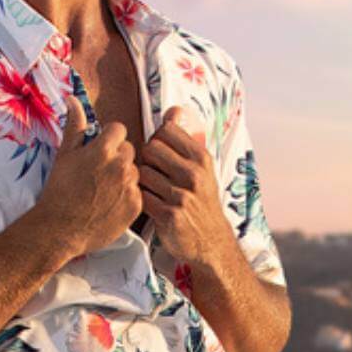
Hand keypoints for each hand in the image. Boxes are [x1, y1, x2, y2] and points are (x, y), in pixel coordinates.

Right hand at [37, 95, 142, 257]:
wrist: (59, 229)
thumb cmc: (59, 191)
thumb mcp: (64, 155)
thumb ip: (74, 125)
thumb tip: (73, 100)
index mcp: (104, 148)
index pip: (118, 130)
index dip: (108, 140)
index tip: (98, 152)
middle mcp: (121, 165)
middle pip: (129, 150)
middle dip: (117, 157)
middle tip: (98, 174)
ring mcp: (130, 186)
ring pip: (134, 171)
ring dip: (123, 177)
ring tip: (103, 191)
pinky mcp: (136, 205)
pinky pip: (137, 192)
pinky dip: (127, 196)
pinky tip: (109, 204)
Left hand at [138, 105, 234, 270]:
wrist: (211, 241)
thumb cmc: (201, 200)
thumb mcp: (201, 167)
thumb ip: (184, 139)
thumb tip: (173, 110)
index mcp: (201, 158)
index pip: (165, 131)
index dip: (156, 140)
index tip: (159, 153)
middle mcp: (194, 174)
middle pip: (150, 149)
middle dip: (145, 159)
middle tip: (151, 172)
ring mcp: (182, 195)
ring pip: (142, 173)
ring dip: (141, 181)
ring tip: (152, 190)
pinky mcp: (169, 215)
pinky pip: (141, 196)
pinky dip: (141, 199)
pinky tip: (150, 204)